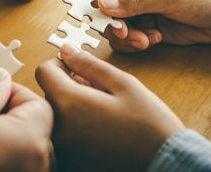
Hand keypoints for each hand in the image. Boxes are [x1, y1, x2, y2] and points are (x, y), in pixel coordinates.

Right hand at [0, 68, 52, 171]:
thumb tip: (0, 79)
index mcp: (30, 144)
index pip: (39, 105)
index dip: (13, 93)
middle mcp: (36, 168)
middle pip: (34, 129)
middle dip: (8, 116)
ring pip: (23, 151)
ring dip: (3, 139)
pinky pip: (15, 168)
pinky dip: (0, 160)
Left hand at [36, 44, 183, 170]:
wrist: (166, 166)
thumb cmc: (150, 126)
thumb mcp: (123, 84)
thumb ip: (89, 64)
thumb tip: (66, 50)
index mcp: (68, 104)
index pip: (44, 71)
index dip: (62, 64)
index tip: (81, 69)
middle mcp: (58, 128)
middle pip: (49, 92)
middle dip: (69, 85)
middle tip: (100, 91)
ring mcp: (63, 147)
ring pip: (56, 112)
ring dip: (73, 105)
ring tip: (103, 111)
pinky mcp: (70, 159)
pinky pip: (64, 133)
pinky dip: (76, 126)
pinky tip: (101, 129)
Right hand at [85, 0, 210, 51]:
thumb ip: (136, 1)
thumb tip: (101, 4)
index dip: (99, 8)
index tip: (116, 25)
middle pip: (102, 12)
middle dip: (116, 28)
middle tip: (136, 37)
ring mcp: (138, 10)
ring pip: (113, 28)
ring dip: (127, 38)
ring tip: (150, 40)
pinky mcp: (146, 27)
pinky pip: (127, 39)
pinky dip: (136, 43)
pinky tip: (156, 39)